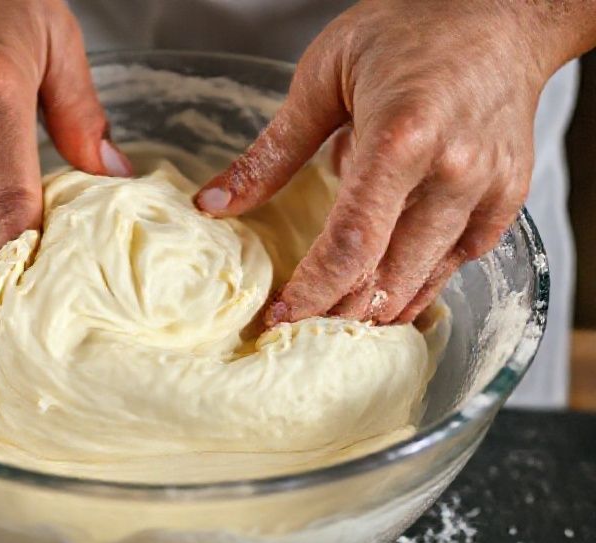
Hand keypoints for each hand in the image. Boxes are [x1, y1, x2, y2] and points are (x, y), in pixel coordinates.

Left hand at [195, 0, 580, 326]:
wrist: (503, 13)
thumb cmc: (410, 30)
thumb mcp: (322, 77)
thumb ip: (272, 151)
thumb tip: (216, 202)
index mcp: (402, 138)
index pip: (351, 245)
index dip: (312, 292)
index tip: (278, 318)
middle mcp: (453, 172)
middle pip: (388, 277)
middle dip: (337, 315)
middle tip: (296, 330)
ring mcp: (488, 191)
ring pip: (424, 281)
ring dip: (375, 310)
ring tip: (332, 322)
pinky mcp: (508, 200)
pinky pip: (456, 264)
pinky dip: (416, 284)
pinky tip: (382, 290)